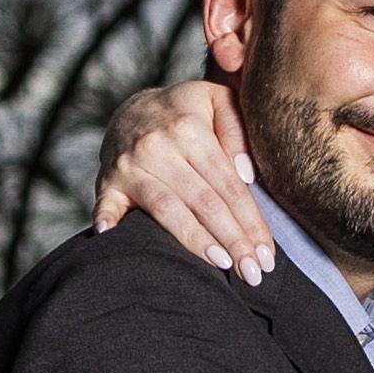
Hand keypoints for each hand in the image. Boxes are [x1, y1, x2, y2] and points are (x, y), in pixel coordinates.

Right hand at [92, 78, 271, 280]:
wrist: (133, 109)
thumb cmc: (186, 113)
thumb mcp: (218, 100)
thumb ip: (237, 128)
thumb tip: (246, 174)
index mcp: (189, 128)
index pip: (227, 183)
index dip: (250, 220)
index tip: (267, 252)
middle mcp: (157, 146)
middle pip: (203, 201)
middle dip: (232, 239)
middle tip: (254, 272)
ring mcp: (129, 165)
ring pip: (167, 210)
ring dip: (195, 241)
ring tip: (223, 265)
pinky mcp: (107, 181)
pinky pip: (107, 205)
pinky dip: (107, 221)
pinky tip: (111, 238)